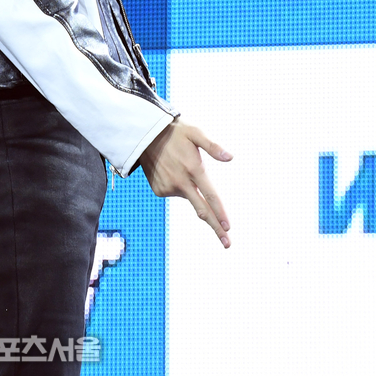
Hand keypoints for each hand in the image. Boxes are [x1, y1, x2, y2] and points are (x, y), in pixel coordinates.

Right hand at [140, 119, 232, 247]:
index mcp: (193, 169)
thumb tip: (231, 157)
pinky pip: (174, 192)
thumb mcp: (195, 133)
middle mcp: (181, 182)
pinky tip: (171, 170)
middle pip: (202, 210)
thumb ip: (213, 146)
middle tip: (228, 243)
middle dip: (216, 228)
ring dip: (191, 189)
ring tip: (181, 166)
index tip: (228, 228)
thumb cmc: (174, 132)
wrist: (144, 135)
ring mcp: (169, 187)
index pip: (211, 196)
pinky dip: (178, 185)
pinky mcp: (159, 190)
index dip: (220, 213)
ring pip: (188, 196)